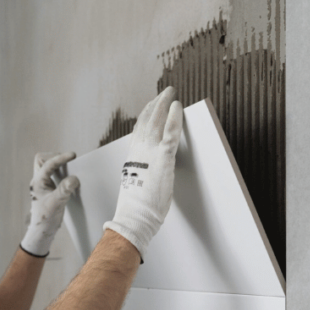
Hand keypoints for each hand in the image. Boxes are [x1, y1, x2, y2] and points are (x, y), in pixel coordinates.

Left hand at [21, 152, 78, 256]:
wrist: (42, 230)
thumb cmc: (46, 219)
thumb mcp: (56, 204)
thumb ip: (64, 190)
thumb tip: (74, 178)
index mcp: (37, 183)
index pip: (48, 165)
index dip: (60, 158)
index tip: (73, 155)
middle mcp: (38, 181)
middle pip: (41, 160)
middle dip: (55, 157)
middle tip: (68, 160)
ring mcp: (42, 184)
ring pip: (46, 166)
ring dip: (57, 164)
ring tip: (69, 167)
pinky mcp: (48, 188)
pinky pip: (52, 173)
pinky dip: (60, 171)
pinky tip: (68, 177)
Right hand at [103, 86, 182, 260]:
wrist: (135, 216)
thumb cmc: (136, 208)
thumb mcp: (136, 186)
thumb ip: (141, 175)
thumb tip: (146, 177)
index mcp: (132, 158)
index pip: (138, 131)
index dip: (145, 116)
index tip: (150, 106)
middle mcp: (139, 151)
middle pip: (146, 121)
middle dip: (155, 105)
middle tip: (163, 93)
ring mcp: (150, 153)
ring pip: (157, 121)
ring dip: (163, 104)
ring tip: (170, 93)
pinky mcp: (163, 157)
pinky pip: (170, 132)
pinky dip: (174, 118)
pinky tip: (177, 107)